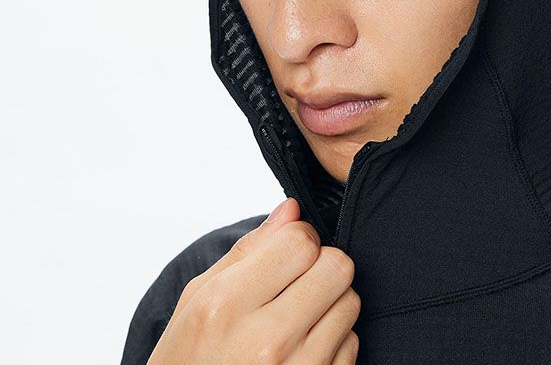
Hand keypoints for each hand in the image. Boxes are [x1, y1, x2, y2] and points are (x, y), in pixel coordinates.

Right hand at [147, 197, 360, 363]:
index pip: (301, 242)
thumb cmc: (190, 359)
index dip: (299, 238)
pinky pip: (352, 344)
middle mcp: (267, 342)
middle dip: (322, 266)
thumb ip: (248, 250)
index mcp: (226, 306)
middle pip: (337, 267)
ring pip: (350, 302)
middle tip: (298, 282)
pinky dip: (334, 340)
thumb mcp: (197, 300)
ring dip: (330, 303)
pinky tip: (303, 349)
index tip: (288, 252)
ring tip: (297, 319)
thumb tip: (292, 209)